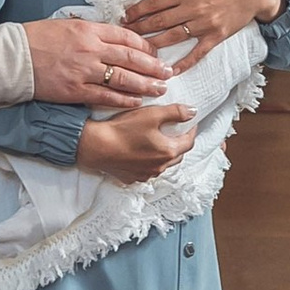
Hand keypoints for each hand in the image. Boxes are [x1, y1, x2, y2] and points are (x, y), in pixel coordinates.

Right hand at [26, 16, 171, 108]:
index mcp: (89, 30)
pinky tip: (138, 101)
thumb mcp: (66, 24)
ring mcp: (85, 72)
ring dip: (145, 84)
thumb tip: (109, 36)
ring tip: (161, 88)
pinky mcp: (76, 91)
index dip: (144, 45)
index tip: (155, 52)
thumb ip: (90, 30)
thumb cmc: (37, 38)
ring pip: (123, 79)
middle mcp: (91, 49)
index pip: (126, 37)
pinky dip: (124, 99)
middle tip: (168, 71)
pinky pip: (106, 97)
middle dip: (153, 66)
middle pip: (131, 58)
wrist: (14, 58)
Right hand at [77, 102, 196, 183]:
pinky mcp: (131, 177)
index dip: (191, 130)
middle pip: (177, 155)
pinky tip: (140, 151)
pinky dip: (148, 161)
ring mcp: (145, 174)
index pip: (189, 142)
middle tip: (175, 130)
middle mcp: (159, 167)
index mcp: (168, 152)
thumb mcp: (152, 114)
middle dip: (179, 142)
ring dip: (164, 153)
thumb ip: (175, 112)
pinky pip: (146, 170)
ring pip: (162, 164)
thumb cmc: (123, 130)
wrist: (96, 146)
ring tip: (157, 140)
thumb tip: (192, 112)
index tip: (189, 122)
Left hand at [125, 0, 281, 56]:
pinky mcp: (216, 36)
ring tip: (138, 52)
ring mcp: (204, 23)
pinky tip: (171, 71)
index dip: (137, 11)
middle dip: (139, 29)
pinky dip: (184, 63)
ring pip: (173, 37)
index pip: (155, 2)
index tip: (123, 17)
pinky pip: (197, 52)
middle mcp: (193, 7)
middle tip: (124, 36)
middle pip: (159, 21)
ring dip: (153, 45)